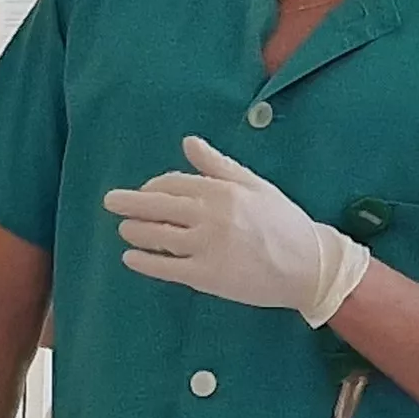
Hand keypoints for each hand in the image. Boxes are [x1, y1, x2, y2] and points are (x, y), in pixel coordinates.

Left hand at [105, 136, 371, 325]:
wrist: (308, 266)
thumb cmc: (283, 222)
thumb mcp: (254, 185)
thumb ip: (217, 164)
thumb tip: (188, 141)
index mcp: (222, 190)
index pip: (172, 183)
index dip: (153, 186)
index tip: (146, 192)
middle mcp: (211, 216)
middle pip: (157, 206)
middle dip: (129, 203)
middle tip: (110, 202)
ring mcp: (206, 246)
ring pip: (156, 236)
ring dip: (134, 231)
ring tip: (124, 230)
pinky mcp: (205, 276)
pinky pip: (164, 267)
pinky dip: (143, 261)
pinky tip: (130, 257)